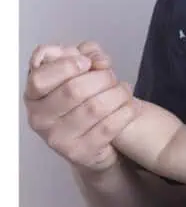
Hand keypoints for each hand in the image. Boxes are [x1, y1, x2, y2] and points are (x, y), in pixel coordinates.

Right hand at [24, 41, 136, 171]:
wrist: (92, 144)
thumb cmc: (81, 102)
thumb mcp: (78, 72)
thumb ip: (85, 54)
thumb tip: (96, 58)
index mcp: (33, 96)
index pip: (40, 78)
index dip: (66, 66)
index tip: (86, 62)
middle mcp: (40, 119)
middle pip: (73, 90)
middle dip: (101, 78)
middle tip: (112, 77)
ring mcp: (58, 139)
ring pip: (94, 107)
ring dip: (117, 94)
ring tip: (125, 90)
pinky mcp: (80, 152)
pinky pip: (109, 127)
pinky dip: (125, 112)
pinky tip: (131, 106)